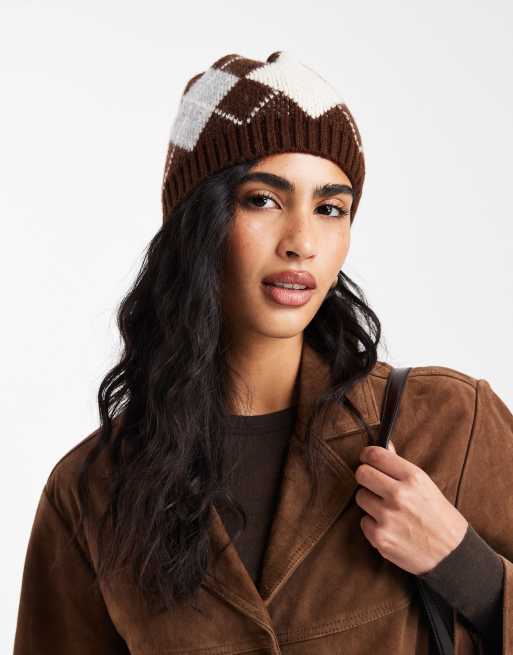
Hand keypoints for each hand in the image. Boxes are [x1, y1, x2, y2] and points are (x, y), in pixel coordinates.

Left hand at [354, 440, 468, 574]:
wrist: (453, 556)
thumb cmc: (441, 518)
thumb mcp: (427, 486)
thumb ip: (401, 467)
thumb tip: (385, 446)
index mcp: (413, 477)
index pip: (375, 455)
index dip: (367, 456)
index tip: (366, 459)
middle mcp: (399, 495)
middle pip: (362, 473)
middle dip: (366, 477)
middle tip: (374, 485)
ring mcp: (388, 516)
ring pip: (360, 497)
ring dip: (370, 502)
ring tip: (388, 510)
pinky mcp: (380, 537)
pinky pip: (364, 521)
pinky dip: (374, 525)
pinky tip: (391, 528)